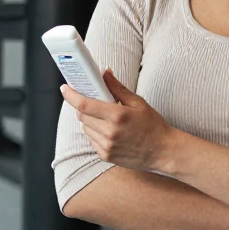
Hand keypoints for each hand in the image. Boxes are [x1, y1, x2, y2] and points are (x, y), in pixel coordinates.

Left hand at [60, 68, 179, 173]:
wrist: (163, 151)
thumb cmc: (153, 125)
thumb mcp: (138, 103)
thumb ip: (118, 88)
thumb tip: (104, 73)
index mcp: (117, 116)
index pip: (84, 105)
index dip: (71, 95)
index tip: (65, 88)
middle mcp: (110, 132)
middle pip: (82, 116)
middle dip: (82, 106)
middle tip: (90, 101)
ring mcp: (107, 146)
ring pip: (85, 128)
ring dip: (89, 120)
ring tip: (104, 118)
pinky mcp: (106, 156)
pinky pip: (91, 140)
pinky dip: (95, 133)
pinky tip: (108, 131)